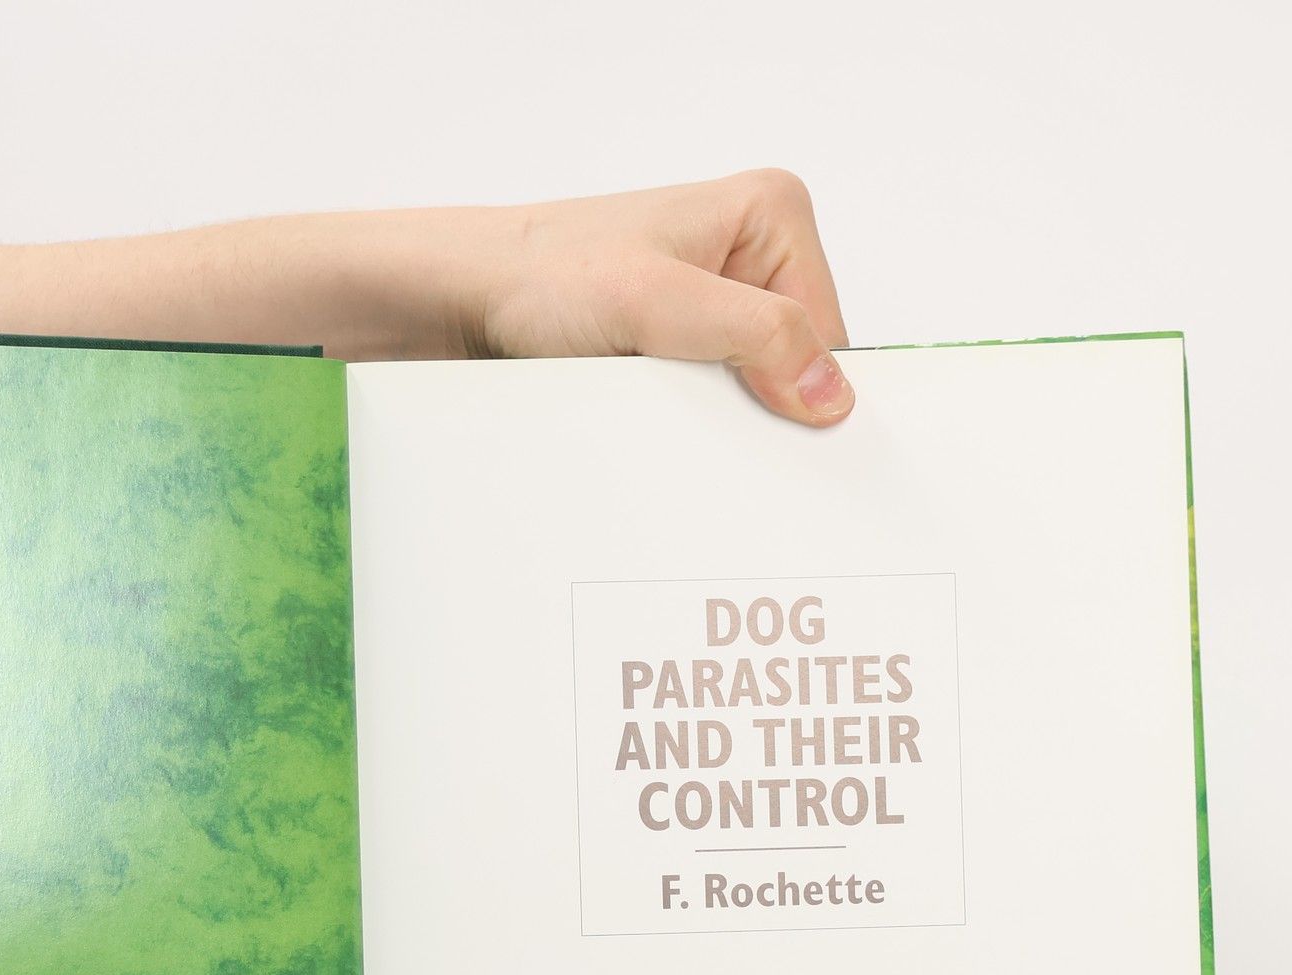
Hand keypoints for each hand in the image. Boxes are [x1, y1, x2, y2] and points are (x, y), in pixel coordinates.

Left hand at [460, 171, 852, 425]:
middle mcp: (746, 251)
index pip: (828, 331)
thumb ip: (754, 337)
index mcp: (771, 215)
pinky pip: (705, 395)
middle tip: (711, 429)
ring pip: (746, 385)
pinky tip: (655, 422)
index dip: (805, 391)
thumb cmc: (543, 275)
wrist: (464, 297)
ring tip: (670, 415)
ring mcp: (709, 298)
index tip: (782, 439)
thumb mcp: (657, 304)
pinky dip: (686, 419)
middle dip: (757, 404)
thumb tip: (830, 390)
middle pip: (790, 361)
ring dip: (716, 415)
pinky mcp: (672, 338)